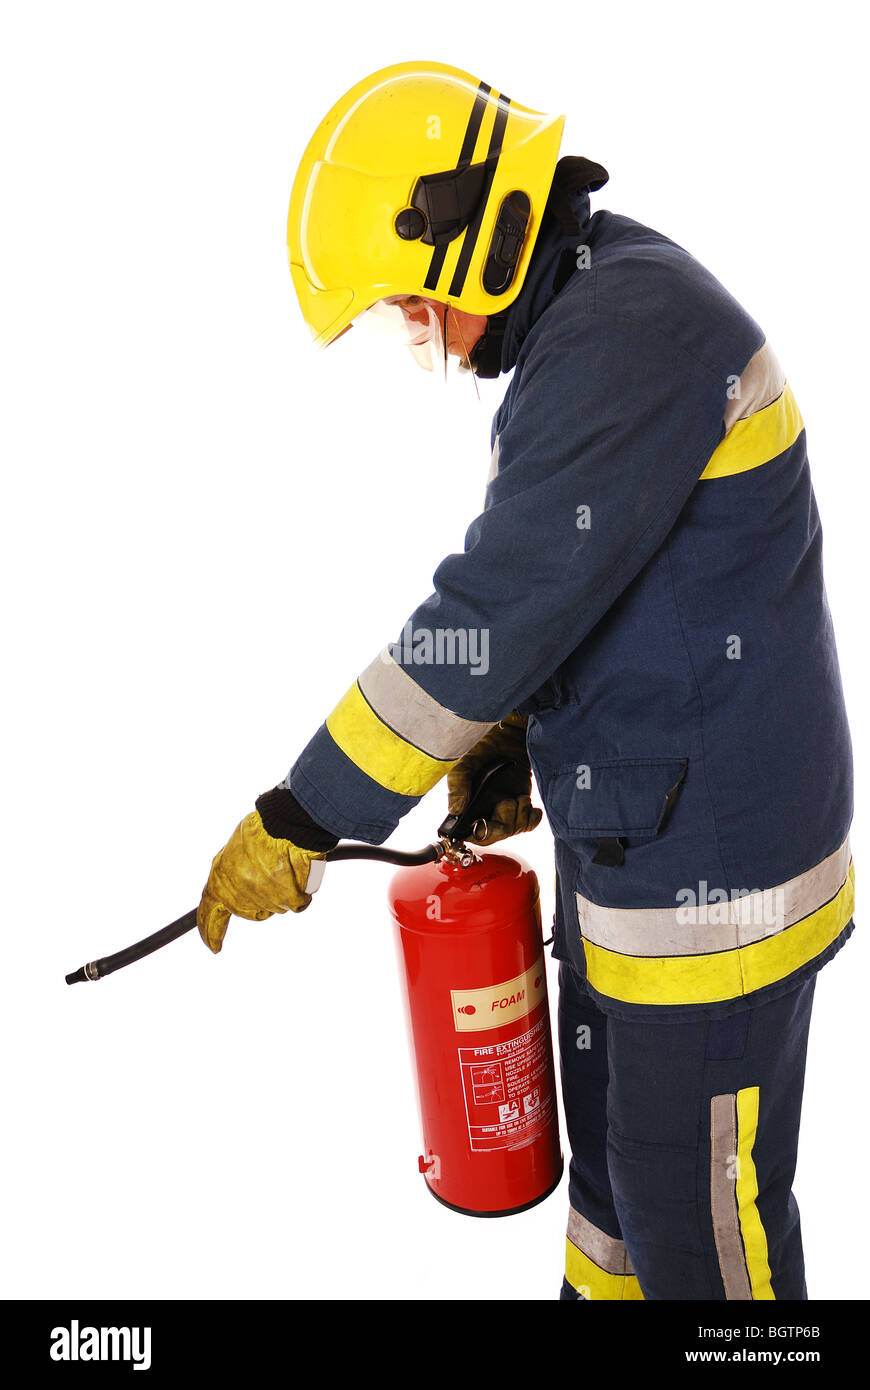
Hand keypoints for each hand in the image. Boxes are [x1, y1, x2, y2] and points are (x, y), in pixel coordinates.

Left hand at [197, 811, 324, 953]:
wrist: (285, 819)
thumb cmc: (264, 828)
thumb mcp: (236, 848)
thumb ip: (233, 871)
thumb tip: (239, 886)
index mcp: (220, 878)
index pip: (209, 912)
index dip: (210, 931)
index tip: (213, 947)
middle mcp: (237, 892)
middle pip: (251, 911)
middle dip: (262, 898)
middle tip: (272, 871)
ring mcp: (261, 897)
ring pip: (276, 905)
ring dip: (284, 888)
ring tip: (286, 863)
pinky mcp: (285, 899)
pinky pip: (298, 902)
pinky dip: (302, 889)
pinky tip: (299, 870)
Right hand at [446, 712, 542, 844]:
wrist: (510, 734)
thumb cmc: (484, 745)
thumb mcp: (466, 761)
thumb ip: (458, 785)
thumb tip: (455, 811)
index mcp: (467, 803)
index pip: (468, 831)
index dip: (476, 833)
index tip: (485, 824)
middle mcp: (484, 808)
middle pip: (492, 834)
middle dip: (501, 825)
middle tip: (506, 803)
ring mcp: (503, 807)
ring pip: (511, 830)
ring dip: (518, 816)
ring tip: (518, 797)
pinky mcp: (520, 803)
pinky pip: (527, 823)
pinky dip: (531, 819)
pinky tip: (530, 807)